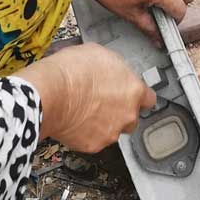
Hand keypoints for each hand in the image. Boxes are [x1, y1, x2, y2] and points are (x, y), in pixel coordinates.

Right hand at [14, 45, 156, 153]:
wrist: (50, 92)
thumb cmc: (71, 70)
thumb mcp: (98, 54)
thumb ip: (113, 68)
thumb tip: (110, 71)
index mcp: (133, 90)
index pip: (149, 99)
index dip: (138, 97)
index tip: (130, 96)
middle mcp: (127, 115)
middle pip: (132, 118)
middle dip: (120, 112)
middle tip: (102, 102)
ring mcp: (111, 132)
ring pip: (112, 131)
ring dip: (103, 123)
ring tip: (84, 111)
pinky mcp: (93, 145)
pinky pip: (93, 140)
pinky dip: (86, 133)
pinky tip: (74, 121)